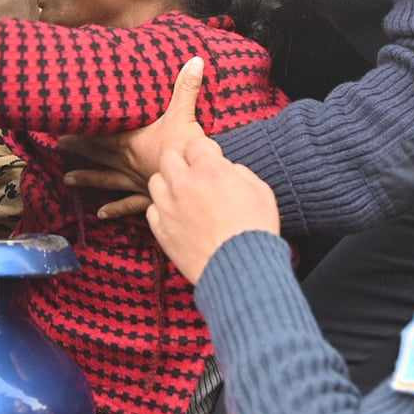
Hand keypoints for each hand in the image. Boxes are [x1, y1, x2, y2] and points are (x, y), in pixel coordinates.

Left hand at [59, 57, 204, 219]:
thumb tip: (194, 60)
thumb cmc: (185, 149)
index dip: (81, 130)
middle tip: (57, 146)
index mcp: (131, 142)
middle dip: (78, 149)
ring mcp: (135, 182)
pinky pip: (127, 205)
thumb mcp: (185, 115)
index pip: (100, 134)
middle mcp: (127, 162)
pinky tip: (101, 215)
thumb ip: (185, 88)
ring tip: (67, 180)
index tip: (62, 125)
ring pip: (106, 179)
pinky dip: (114, 209)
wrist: (194, 183)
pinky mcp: (146, 198)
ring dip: (87, 179)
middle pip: (98, 154)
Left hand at [145, 135, 281, 284]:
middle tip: (193, 173)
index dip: (204, 151)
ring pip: (155, 181)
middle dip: (181, 160)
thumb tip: (228, 170)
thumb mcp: (261, 191)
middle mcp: (184, 184)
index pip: (195, 143)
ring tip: (183, 195)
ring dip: (168, 184)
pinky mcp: (161, 230)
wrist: (242, 270)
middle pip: (169, 156)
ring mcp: (169, 207)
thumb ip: (240, 173)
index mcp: (210, 170)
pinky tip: (177, 216)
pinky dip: (162, 210)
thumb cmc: (256, 230)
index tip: (210, 160)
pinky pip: (152, 209)